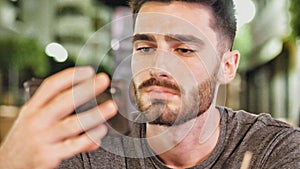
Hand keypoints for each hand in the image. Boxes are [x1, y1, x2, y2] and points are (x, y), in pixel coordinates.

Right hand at [0, 67, 117, 168]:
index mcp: (33, 108)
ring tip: (110, 107)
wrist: (7, 166)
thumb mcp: (36, 123)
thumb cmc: (26, 140)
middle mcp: (36, 121)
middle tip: (103, 81)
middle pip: (63, 101)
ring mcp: (42, 138)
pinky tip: (100, 132)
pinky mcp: (48, 155)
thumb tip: (90, 119)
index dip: (71, 77)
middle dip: (86, 89)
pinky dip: (89, 138)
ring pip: (72, 124)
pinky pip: (73, 146)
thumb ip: (61, 118)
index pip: (51, 86)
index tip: (88, 71)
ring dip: (94, 115)